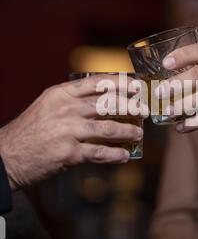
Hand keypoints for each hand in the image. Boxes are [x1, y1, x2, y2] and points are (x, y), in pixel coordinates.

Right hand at [0, 75, 145, 189]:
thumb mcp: (46, 106)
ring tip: (138, 133)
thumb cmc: (30, 130)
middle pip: (107, 104)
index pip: (96, 83)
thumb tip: (100, 98)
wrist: (8, 156)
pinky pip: (99, 152)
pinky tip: (125, 156)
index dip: (119, 83)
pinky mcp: (69, 153)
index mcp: (60, 94)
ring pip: (107, 128)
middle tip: (143, 110)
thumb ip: (70, 100)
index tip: (135, 86)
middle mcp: (66, 109)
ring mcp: (68, 131)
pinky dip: (115, 154)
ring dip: (127, 131)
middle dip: (130, 106)